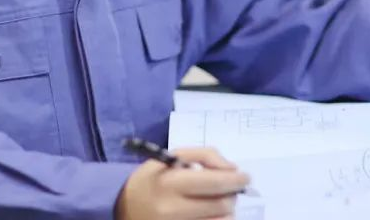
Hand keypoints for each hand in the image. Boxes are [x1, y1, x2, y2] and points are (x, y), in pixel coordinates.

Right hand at [115, 146, 249, 219]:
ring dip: (227, 209)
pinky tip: (212, 214)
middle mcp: (173, 210)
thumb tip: (232, 169)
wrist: (125, 208)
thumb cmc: (152, 179)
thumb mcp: (171, 157)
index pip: (215, 183)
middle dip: (232, 193)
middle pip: (222, 204)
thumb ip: (204, 155)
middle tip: (230, 187)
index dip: (236, 179)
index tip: (245, 176)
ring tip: (218, 201)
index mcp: (170, 184)